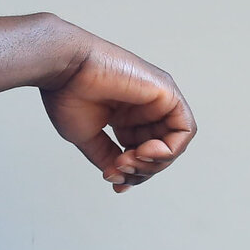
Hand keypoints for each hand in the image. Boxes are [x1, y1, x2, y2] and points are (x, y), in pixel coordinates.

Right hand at [40, 34, 195, 192]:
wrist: (65, 69)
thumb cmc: (68, 94)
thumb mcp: (88, 137)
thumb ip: (107, 156)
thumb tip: (119, 176)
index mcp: (126, 116)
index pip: (142, 153)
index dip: (133, 173)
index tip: (114, 180)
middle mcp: (144, 108)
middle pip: (160, 152)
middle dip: (142, 170)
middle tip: (120, 170)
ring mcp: (157, 101)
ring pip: (175, 145)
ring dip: (154, 163)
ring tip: (128, 160)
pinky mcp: (167, 93)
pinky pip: (184, 130)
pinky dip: (170, 149)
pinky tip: (146, 151)